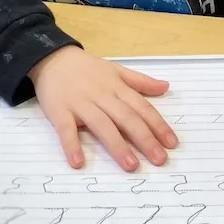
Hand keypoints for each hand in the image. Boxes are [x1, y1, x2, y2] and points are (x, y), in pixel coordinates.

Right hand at [29, 46, 178, 171]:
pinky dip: (71, 145)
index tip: (171, 143)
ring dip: (117, 146)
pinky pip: (66, 129)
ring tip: (131, 165)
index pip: (141, 107)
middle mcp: (102, 96)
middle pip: (126, 118)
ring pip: (102, 125)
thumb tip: (166, 87)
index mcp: (117, 87)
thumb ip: (140, 81)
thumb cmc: (86, 68)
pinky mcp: (59, 111)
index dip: (157, 125)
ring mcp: (80, 104)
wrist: (51, 58)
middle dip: (144, 139)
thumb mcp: (116, 70)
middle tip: (159, 159)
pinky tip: (78, 162)